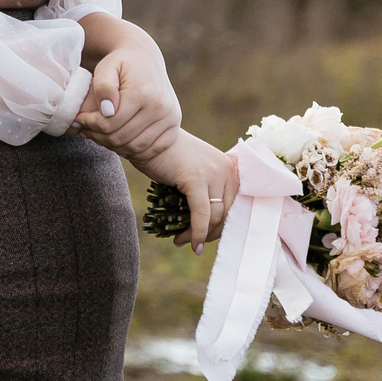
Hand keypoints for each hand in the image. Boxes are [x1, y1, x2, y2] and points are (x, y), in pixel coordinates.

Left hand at [77, 40, 183, 167]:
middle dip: (99, 137)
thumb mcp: (106, 68)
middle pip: (122, 137)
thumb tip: (107, 111)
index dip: (90, 125)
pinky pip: (153, 149)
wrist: (145, 58)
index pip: (110, 123)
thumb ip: (103, 87)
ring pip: (136, 147)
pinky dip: (135, 151)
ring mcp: (170, 117)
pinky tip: (119, 140)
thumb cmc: (120, 63)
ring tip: (100, 135)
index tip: (79, 119)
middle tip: (86, 130)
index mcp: (142, 93)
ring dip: (114, 146)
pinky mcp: (174, 125)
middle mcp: (160, 107)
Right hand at [133, 130, 239, 251]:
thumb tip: (207, 222)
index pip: (234, 206)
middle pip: (227, 214)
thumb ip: (206, 188)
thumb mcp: (194, 170)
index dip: (221, 226)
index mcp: (229, 168)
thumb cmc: (166, 156)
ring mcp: (213, 173)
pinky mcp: (197, 179)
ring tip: (180, 241)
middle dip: (210, 234)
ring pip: (214, 217)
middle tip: (192, 243)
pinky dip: (196, 232)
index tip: (206, 237)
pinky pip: (201, 214)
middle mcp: (226, 170)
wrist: (147, 137)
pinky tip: (189, 243)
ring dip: (198, 235)